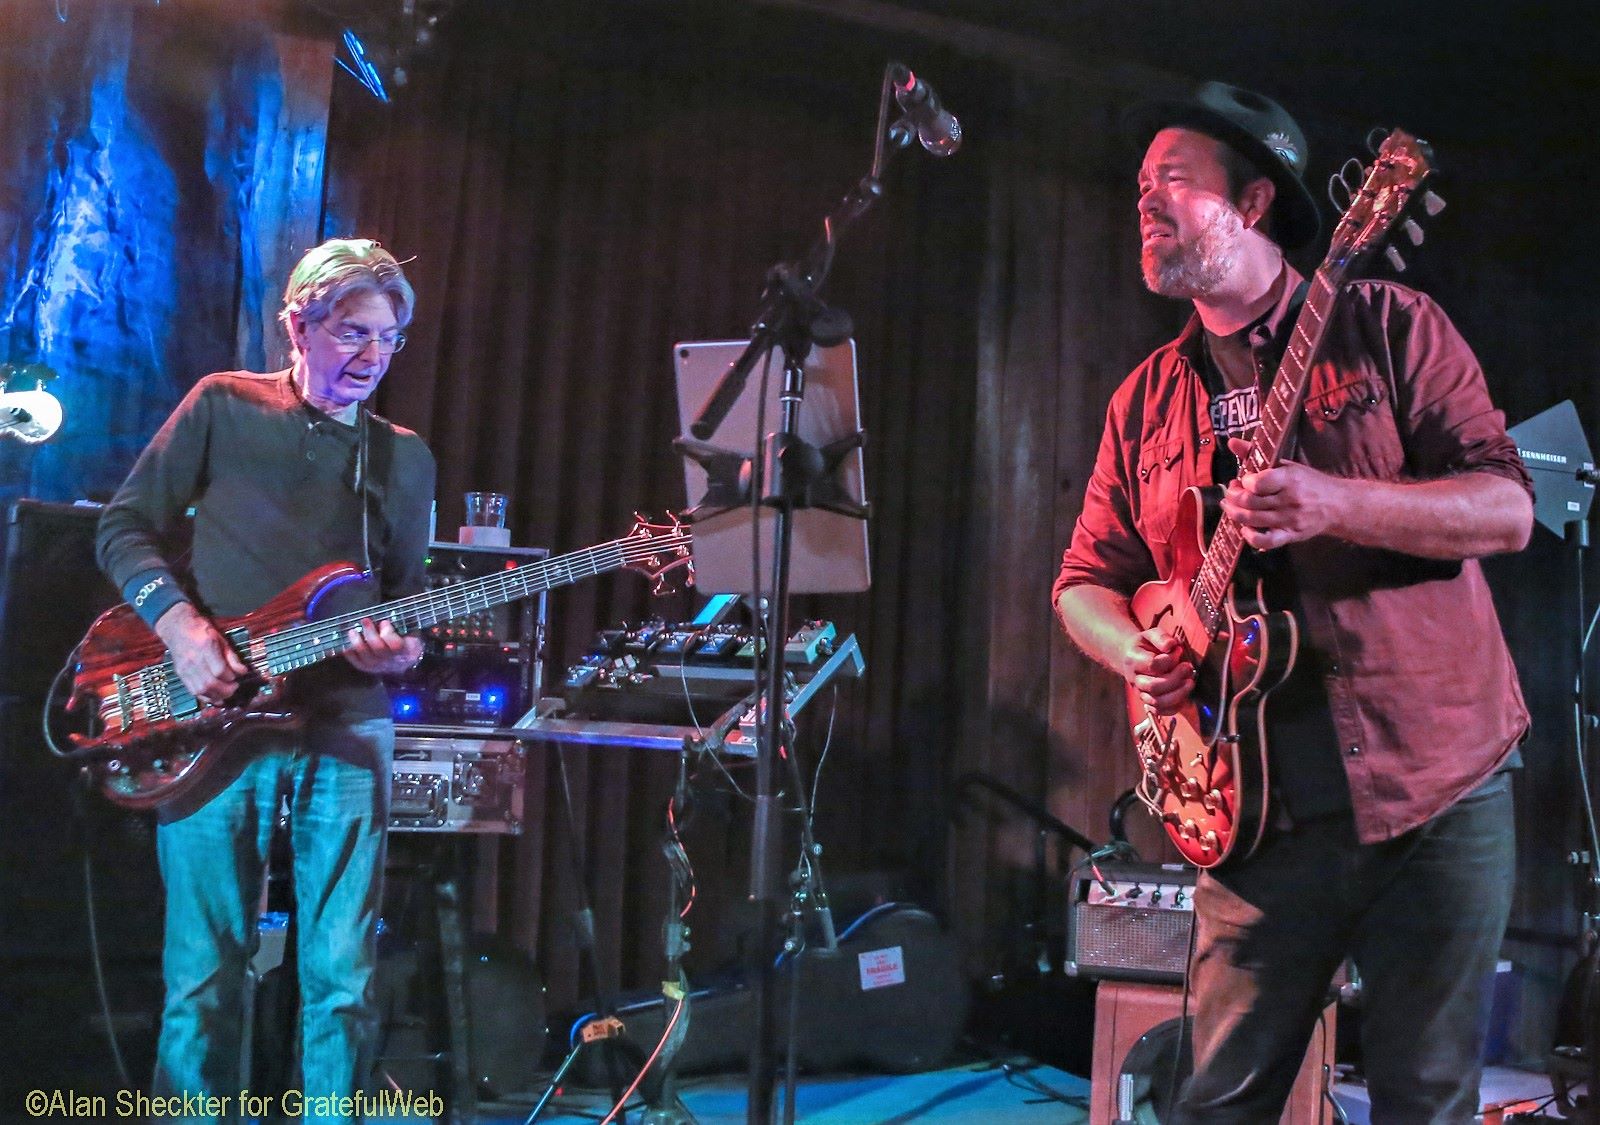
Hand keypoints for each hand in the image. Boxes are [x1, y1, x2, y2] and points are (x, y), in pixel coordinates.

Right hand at [154, 601, 251, 705]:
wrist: (178, 627)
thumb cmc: (201, 630)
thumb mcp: (221, 638)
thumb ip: (231, 656)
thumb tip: (242, 671)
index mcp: (205, 647)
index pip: (219, 670)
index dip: (231, 677)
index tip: (238, 676)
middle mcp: (193, 659)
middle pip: (209, 683)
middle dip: (225, 690)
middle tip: (234, 687)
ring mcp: (185, 668)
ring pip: (200, 690)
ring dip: (216, 696)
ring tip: (226, 694)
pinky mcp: (181, 674)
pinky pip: (192, 691)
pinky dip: (205, 697)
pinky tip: (215, 697)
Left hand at [342, 616, 422, 675]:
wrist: (404, 661)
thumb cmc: (406, 641)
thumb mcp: (412, 633)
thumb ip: (402, 626)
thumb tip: (385, 620)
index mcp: (406, 651)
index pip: (396, 645)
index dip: (388, 633)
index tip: (385, 622)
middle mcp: (391, 661)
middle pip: (378, 648)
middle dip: (370, 633)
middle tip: (365, 620)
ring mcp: (378, 666)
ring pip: (365, 654)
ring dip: (357, 641)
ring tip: (353, 631)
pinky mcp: (367, 668)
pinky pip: (356, 661)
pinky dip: (349, 652)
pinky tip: (346, 644)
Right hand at [1122, 625, 1194, 714]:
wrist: (1130, 656)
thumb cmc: (1143, 646)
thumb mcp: (1150, 634)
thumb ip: (1161, 637)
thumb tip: (1171, 645)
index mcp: (1133, 660)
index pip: (1152, 664)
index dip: (1170, 659)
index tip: (1178, 651)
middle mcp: (1135, 679)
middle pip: (1154, 686)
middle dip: (1176, 679)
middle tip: (1188, 668)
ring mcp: (1140, 692)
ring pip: (1157, 702)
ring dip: (1178, 694)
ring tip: (1189, 682)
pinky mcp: (1147, 701)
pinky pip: (1159, 711)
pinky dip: (1173, 707)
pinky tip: (1183, 696)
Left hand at [1220, 437, 1343, 550]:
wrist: (1338, 505)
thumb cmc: (1310, 482)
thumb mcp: (1288, 465)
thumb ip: (1257, 453)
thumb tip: (1232, 442)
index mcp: (1290, 479)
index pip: (1258, 483)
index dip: (1244, 482)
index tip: (1243, 480)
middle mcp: (1289, 500)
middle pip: (1250, 502)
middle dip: (1233, 496)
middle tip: (1231, 492)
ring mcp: (1289, 520)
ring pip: (1252, 520)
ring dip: (1234, 513)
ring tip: (1230, 506)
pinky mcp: (1291, 536)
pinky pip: (1265, 541)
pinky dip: (1250, 537)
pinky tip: (1245, 529)